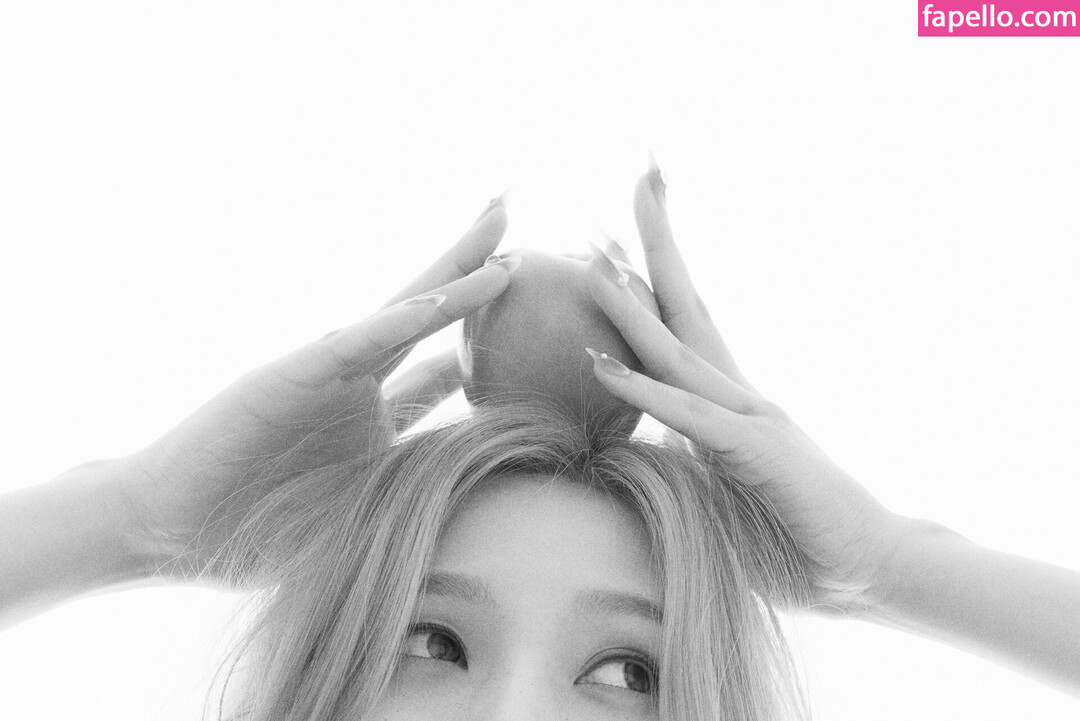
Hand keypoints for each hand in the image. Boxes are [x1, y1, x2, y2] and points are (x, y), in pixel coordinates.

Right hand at [117, 198, 516, 586]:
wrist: (171, 524)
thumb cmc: (260, 526)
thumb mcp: (354, 508)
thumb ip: (407, 493)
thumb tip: (480, 517)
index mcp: (375, 411)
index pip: (448, 366)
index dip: (493, 337)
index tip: (545, 315)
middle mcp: (359, 381)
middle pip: (433, 313)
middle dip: (480, 271)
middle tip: (530, 234)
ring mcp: (328, 372)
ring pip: (404, 312)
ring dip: (456, 275)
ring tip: (503, 233)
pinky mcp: (292, 375)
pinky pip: (356, 344)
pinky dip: (401, 319)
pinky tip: (447, 295)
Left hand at [584, 165, 903, 612]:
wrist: (869, 564)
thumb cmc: (793, 533)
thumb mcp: (722, 490)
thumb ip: (683, 458)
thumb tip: (631, 446)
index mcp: (725, 398)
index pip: (682, 321)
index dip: (650, 273)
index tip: (615, 232)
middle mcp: (736, 392)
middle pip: (685, 305)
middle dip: (657, 242)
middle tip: (638, 178)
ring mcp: (748, 417)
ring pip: (675, 347)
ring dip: (630, 302)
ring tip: (593, 255)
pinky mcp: (753, 454)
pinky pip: (686, 415)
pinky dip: (640, 387)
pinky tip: (597, 361)